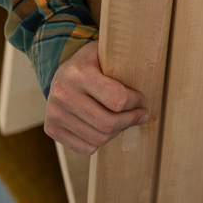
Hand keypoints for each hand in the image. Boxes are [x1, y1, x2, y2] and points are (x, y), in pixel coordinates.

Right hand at [45, 39, 147, 154]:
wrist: (60, 73)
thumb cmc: (92, 64)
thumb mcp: (107, 54)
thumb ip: (126, 66)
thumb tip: (151, 85)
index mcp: (79, 73)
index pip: (117, 99)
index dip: (135, 102)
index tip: (140, 99)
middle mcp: (63, 94)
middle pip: (108, 123)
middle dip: (130, 120)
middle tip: (140, 115)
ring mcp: (54, 113)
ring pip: (98, 138)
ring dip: (117, 132)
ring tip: (124, 122)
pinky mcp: (51, 128)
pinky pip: (85, 148)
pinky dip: (100, 142)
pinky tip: (104, 128)